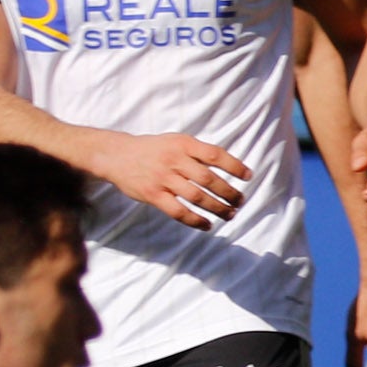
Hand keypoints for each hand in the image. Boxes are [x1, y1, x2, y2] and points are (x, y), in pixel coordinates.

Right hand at [98, 132, 250, 228]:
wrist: (117, 155)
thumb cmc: (153, 149)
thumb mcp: (175, 141)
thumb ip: (197, 152)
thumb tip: (228, 166)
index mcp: (183, 144)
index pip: (215, 155)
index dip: (234, 166)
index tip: (248, 176)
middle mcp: (174, 160)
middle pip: (209, 179)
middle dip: (229, 192)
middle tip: (241, 201)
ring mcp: (163, 179)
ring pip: (197, 197)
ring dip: (217, 208)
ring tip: (230, 214)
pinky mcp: (153, 195)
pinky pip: (178, 211)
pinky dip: (195, 220)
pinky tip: (207, 225)